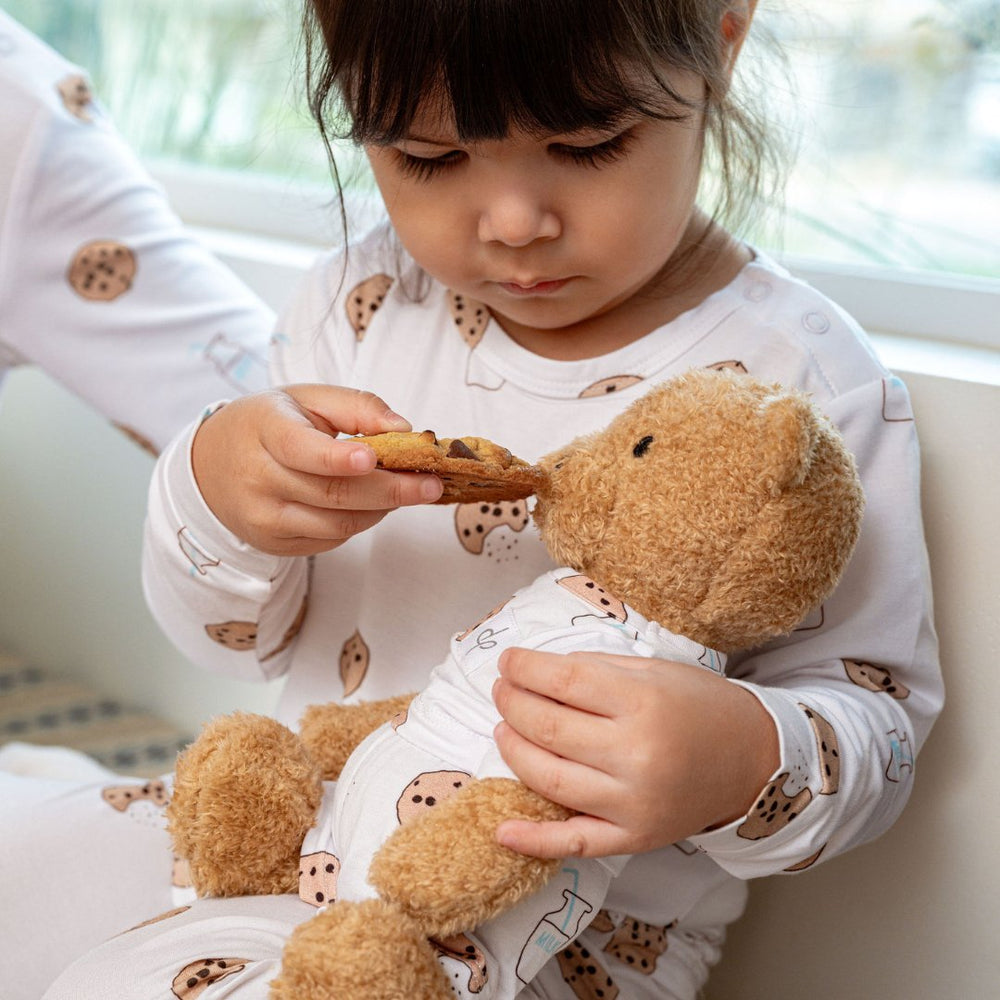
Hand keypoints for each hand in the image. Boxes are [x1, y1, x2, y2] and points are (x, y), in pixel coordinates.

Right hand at [192, 384, 442, 554]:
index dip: (338, 458)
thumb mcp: (306, 398)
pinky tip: (373, 503)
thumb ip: (357, 405)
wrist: (212, 465)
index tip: (374, 458)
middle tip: (432, 485)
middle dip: (391, 491)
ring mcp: (263, 518)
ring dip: (383, 509)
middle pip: (333, 494)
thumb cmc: (270, 424)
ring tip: (409, 490)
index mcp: (264, 431)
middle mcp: (257, 480)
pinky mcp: (274, 544)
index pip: (302, 451)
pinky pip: (331, 539)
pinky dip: (362, 522)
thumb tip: (404, 429)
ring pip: (338, 523)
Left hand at [492, 649, 778, 858]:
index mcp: (643, 702)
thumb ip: (596, 671)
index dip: (524, 668)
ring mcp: (633, 802)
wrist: (754, 760)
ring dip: (513, 751)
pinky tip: (502, 831)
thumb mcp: (654, 671)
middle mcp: (636, 754)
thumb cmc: (700, 706)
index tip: (507, 660)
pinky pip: (575, 842)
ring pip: (549, 779)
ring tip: (503, 729)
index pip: (562, 682)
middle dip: (512, 704)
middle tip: (501, 690)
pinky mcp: (633, 837)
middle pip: (548, 728)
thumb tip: (537, 673)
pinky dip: (534, 840)